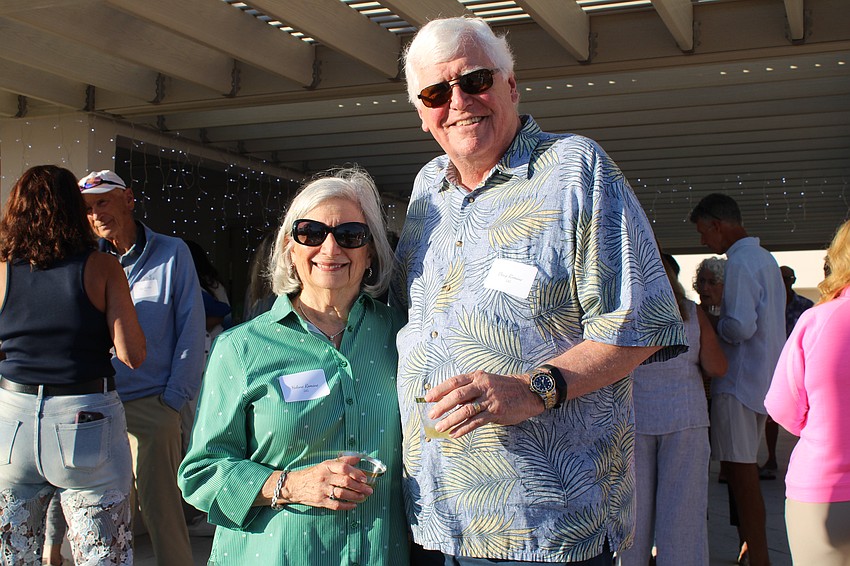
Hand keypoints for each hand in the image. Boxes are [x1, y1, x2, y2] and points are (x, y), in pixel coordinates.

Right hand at [281, 455, 372, 510]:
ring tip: (363, 497)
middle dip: (359, 486)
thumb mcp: (326, 464)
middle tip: (369, 490)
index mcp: (326, 466)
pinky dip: (346, 506)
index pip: (344, 468)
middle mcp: (324, 477)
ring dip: (355, 496)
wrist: (294, 485)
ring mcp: (322, 490)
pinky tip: (353, 505)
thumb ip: (342, 461)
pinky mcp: (320, 501)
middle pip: (345, 481)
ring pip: (341, 494)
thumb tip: (358, 457)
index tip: (365, 478)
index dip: (356, 473)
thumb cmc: (313, 474)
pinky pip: (335, 505)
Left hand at [425, 370, 544, 437]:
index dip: (439, 390)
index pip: (454, 382)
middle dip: (442, 406)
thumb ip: (469, 390)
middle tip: (431, 415)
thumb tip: (447, 401)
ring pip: (466, 410)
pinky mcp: (496, 412)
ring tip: (440, 427)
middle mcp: (482, 386)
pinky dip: (463, 429)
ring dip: (450, 420)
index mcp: (477, 377)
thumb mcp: (485, 382)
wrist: (528, 392)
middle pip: (457, 395)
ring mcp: (490, 399)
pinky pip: (476, 422)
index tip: (428, 398)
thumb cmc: (503, 388)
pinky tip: (454, 434)